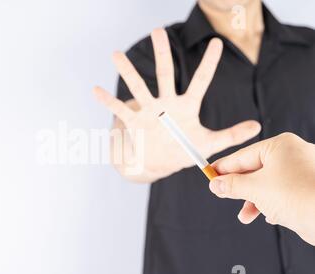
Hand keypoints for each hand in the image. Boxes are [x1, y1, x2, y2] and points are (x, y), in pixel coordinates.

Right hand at [93, 28, 260, 182]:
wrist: (158, 163)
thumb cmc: (184, 151)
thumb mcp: (208, 144)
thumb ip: (231, 135)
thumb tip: (258, 126)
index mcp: (187, 107)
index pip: (199, 82)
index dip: (208, 64)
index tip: (216, 43)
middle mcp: (167, 104)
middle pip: (165, 74)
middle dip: (162, 53)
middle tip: (157, 31)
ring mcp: (149, 111)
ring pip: (138, 87)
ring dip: (128, 72)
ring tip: (115, 54)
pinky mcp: (135, 122)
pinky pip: (120, 110)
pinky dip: (108, 101)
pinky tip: (95, 90)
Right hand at [209, 133, 314, 245]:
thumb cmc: (300, 196)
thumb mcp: (256, 189)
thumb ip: (232, 185)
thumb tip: (215, 184)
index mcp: (280, 146)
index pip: (242, 156)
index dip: (223, 168)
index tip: (208, 175)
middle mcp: (292, 155)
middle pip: (254, 170)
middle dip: (239, 188)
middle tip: (222, 195)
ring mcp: (302, 172)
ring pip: (268, 184)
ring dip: (253, 201)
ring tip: (245, 216)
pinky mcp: (309, 189)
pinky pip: (282, 193)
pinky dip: (271, 205)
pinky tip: (269, 216)